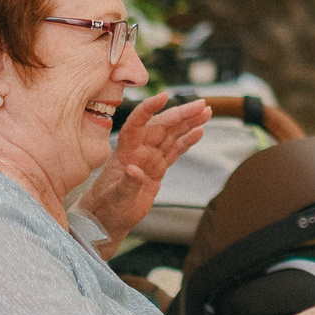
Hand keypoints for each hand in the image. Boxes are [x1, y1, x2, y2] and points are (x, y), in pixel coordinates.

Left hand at [78, 97, 208, 237]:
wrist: (107, 217)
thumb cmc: (107, 206)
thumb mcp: (116, 197)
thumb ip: (127, 184)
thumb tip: (134, 171)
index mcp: (125, 152)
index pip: (136, 124)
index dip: (148, 109)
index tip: (163, 96)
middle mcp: (139, 150)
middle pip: (161, 125)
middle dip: (181, 113)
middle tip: (201, 104)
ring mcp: (150, 157)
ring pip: (171, 134)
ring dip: (188, 122)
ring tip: (206, 112)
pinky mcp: (158, 167)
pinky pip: (175, 149)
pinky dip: (187, 140)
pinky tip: (199, 131)